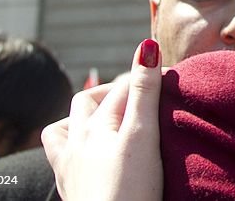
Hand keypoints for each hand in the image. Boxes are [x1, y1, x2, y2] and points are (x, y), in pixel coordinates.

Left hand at [42, 39, 163, 200]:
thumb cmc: (128, 190)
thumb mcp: (142, 135)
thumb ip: (144, 91)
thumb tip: (146, 47)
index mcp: (94, 125)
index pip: (124, 87)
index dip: (149, 76)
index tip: (174, 77)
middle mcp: (76, 142)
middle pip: (90, 101)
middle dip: (114, 92)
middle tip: (146, 95)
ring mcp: (68, 166)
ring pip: (67, 127)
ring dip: (85, 115)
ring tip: (109, 117)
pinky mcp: (70, 188)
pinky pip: (60, 155)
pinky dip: (72, 143)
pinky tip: (89, 152)